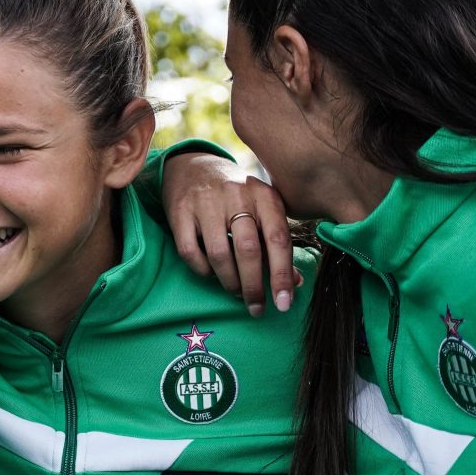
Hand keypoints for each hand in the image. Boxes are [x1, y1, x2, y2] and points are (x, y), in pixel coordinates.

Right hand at [162, 151, 301, 315]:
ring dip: (229, 282)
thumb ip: (278, 243)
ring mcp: (205, 203)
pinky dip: (203, 270)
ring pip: (219, 254)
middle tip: (256, 308)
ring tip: (236, 292)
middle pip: (248, 250)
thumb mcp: (263, 210)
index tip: (284, 303)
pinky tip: (211, 274)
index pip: (278, 239)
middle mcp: (236, 196)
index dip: (282, 274)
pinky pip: (190, 252)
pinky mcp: (180, 212)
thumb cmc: (238, 197)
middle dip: (254, 286)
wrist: (195, 167)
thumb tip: (295, 283)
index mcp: (264, 196)